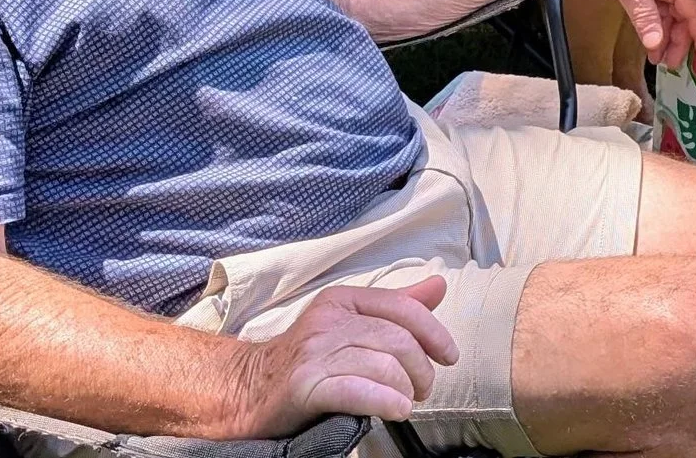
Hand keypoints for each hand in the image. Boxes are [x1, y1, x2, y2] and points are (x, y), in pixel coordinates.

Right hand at [236, 278, 455, 431]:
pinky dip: (385, 401)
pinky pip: (357, 391)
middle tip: (424, 389)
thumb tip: (438, 285)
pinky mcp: (305, 386)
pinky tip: (396, 410)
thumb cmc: (306, 360)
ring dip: (406, 388)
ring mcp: (315, 353)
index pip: (401, 307)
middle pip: (396, 338)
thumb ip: (395, 307)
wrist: (246, 391)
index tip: (448, 356)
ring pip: (382, 364)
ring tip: (407, 402)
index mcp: (342, 300)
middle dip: (421, 368)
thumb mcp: (349, 324)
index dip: (433, 332)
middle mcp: (328, 321)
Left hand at [539, 0, 695, 70]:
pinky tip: (652, 40)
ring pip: (676, 12)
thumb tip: (657, 44)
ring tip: (658, 58)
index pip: (695, 9)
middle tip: (670, 64)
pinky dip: (659, 24)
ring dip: (669, 35)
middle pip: (687, 13)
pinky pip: (664, 6)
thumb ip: (645, 16)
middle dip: (682, 41)